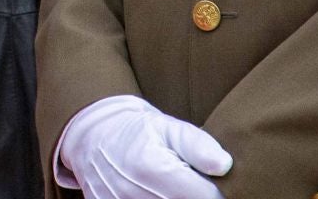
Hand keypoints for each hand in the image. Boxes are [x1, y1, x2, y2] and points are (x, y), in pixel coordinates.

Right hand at [56, 95, 230, 198]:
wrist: (93, 139)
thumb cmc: (138, 132)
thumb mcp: (168, 127)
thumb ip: (197, 145)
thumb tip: (225, 166)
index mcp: (152, 168)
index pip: (207, 197)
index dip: (216, 192)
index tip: (212, 182)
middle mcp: (134, 194)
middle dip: (195, 196)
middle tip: (188, 183)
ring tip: (171, 187)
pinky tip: (156, 195)